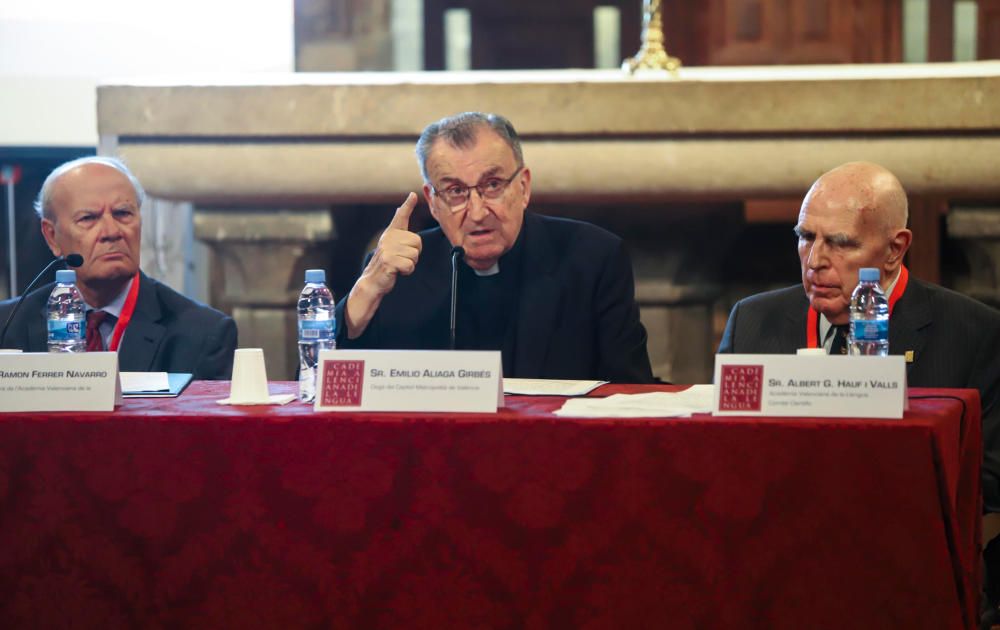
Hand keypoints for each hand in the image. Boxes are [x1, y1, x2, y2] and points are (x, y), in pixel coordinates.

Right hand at [344, 193, 422, 337]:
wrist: (371, 281)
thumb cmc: (386, 264)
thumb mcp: (392, 246)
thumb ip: (399, 232)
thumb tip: (400, 209)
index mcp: (391, 234)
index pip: (400, 217)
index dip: (407, 205)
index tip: (413, 195)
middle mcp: (388, 239)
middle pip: (417, 242)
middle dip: (415, 254)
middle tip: (402, 259)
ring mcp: (387, 249)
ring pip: (415, 254)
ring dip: (411, 264)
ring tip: (399, 265)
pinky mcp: (389, 261)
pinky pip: (410, 265)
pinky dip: (407, 271)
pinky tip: (397, 271)